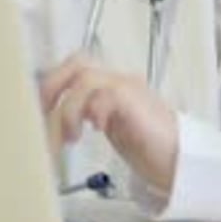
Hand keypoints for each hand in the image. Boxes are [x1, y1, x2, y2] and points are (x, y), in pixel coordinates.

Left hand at [39, 52, 177, 194]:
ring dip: (69, 109)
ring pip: (86, 78)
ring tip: (71, 136)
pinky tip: (96, 130)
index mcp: (110, 87)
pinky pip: (106, 93)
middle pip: (77, 62)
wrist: (184, 160)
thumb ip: (90, 118)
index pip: (74, 70)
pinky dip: (93, 111)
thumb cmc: (150, 149)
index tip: (37, 111)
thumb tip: (52, 126)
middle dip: (53, 86)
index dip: (51, 85)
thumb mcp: (112, 130)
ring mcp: (128, 88)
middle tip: (44, 114)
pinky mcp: (134, 102)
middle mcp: (118, 82)